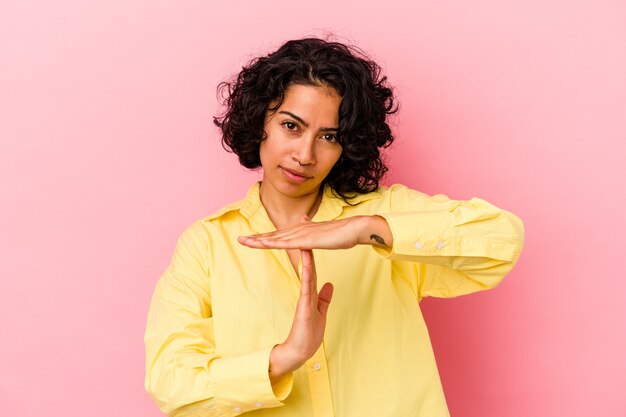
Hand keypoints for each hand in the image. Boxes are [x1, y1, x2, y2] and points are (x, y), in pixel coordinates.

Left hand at [238, 215, 392, 249]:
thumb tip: (305, 219)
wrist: (356, 228)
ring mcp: (302, 234)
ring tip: (243, 242)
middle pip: (274, 235)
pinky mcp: (306, 239)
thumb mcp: (325, 232)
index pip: (281, 235)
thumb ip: (313, 229)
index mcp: (303, 230)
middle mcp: (300, 230)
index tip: (253, 239)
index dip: (266, 236)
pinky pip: (285, 242)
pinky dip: (272, 242)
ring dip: (258, 240)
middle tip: (240, 240)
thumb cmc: (344, 232)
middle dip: (256, 238)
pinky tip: (261, 244)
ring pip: (275, 238)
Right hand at [269, 250, 333, 381]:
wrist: (299, 352)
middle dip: (309, 253)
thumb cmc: (309, 335)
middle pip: (309, 270)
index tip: (315, 242)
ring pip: (306, 277)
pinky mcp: (304, 309)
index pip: (313, 272)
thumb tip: (330, 284)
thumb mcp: (321, 313)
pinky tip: (307, 267)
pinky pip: (306, 290)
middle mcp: (306, 295)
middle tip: (307, 236)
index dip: (315, 257)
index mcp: (311, 295)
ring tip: (306, 246)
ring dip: (307, 261)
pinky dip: (307, 277)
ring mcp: (304, 301)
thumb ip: (324, 299)